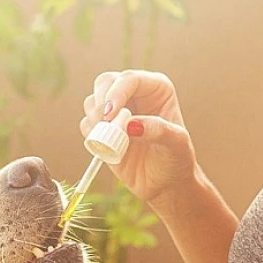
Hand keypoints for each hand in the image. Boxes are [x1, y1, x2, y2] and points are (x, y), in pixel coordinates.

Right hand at [81, 70, 198, 205]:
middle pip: (105, 82)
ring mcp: (116, 112)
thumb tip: (131, 125)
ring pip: (92, 102)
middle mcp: (134, 95)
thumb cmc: (177, 160)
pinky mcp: (103, 130)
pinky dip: (91, 134)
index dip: (116, 92)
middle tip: (106, 124)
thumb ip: (158, 131)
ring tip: (113, 140)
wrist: (166, 184)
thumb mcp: (177, 144)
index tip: (111, 114)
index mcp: (156, 88)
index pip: (129, 79)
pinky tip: (107, 148)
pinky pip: (86, 124)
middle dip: (101, 102)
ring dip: (95, 120)